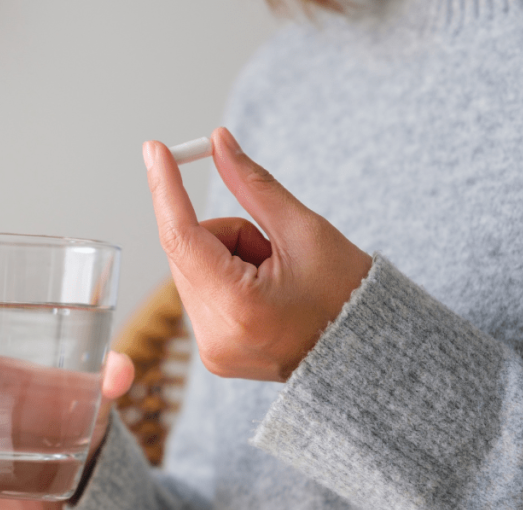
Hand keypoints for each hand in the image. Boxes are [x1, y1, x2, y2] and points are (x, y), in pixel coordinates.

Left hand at [143, 127, 371, 381]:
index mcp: (239, 307)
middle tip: (271, 249)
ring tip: (276, 278)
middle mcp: (215, 337)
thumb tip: (217, 142)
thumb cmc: (347, 293)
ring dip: (225, 258)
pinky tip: (264, 295)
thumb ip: (252, 186)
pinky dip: (225, 280)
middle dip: (223, 235)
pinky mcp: (213, 355)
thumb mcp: (304, 230)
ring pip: (191, 271)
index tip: (155, 149)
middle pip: (185, 252)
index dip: (166, 188)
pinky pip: (199, 295)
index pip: (181, 237)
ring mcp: (212, 351)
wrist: (368, 354)